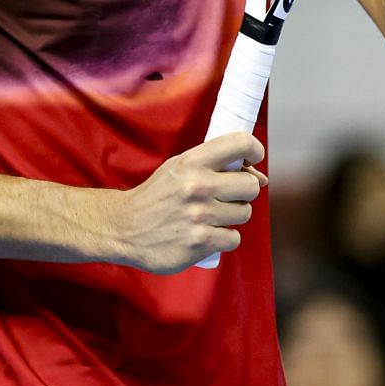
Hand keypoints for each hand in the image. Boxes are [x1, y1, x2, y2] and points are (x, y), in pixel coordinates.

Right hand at [112, 134, 265, 274]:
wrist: (123, 228)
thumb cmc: (157, 196)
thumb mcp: (179, 168)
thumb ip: (216, 167)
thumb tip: (260, 178)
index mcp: (192, 161)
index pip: (241, 143)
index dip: (254, 150)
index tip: (251, 161)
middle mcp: (197, 186)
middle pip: (250, 186)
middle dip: (243, 192)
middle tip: (225, 197)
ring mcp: (199, 215)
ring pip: (244, 214)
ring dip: (231, 217)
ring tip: (209, 216)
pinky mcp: (200, 242)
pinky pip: (233, 238)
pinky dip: (223, 239)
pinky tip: (206, 234)